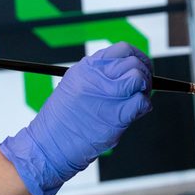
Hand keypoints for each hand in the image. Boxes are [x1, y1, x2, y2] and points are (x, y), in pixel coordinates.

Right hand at [0, 43, 151, 194]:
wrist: (50, 145)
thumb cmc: (61, 119)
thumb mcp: (74, 86)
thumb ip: (98, 76)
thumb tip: (124, 72)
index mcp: (87, 68)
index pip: (123, 49)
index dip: (137, 57)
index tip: (140, 66)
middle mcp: (97, 78)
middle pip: (134, 64)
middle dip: (144, 74)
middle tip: (142, 86)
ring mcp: (107, 96)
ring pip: (139, 79)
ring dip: (145, 89)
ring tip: (138, 98)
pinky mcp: (116, 117)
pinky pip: (142, 102)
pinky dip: (144, 106)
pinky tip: (136, 111)